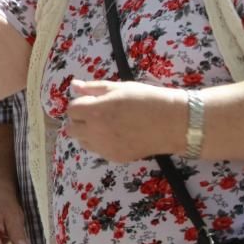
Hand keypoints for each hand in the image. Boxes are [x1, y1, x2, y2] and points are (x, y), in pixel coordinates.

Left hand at [66, 79, 186, 161]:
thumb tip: (74, 85)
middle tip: (96, 113)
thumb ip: (93, 88)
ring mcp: (105, 147)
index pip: (71, 110)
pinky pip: (98, 151)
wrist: (172, 122)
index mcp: (95, 112)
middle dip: (79, 120)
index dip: (80, 104)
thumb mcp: (119, 88)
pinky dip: (101, 143)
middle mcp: (96, 132)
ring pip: (82, 142)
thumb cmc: (146, 99)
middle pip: (72, 129)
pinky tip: (117, 135)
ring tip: (106, 124)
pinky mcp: (115, 157)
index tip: (93, 101)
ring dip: (87, 133)